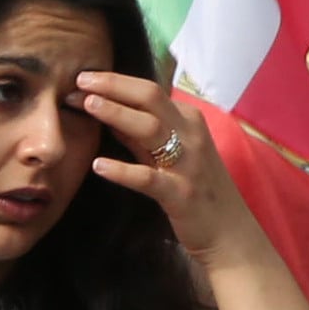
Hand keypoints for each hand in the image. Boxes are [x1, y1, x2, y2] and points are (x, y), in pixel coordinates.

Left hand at [73, 69, 258, 271]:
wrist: (229, 231)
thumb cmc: (197, 190)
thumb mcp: (171, 155)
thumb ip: (141, 136)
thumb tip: (107, 113)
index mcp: (189, 121)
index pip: (150, 90)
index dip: (116, 81)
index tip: (84, 77)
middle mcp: (192, 135)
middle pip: (151, 98)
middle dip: (114, 86)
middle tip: (79, 80)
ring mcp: (188, 163)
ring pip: (151, 129)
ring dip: (117, 114)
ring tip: (87, 106)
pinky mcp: (180, 193)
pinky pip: (149, 178)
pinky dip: (123, 170)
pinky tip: (99, 165)